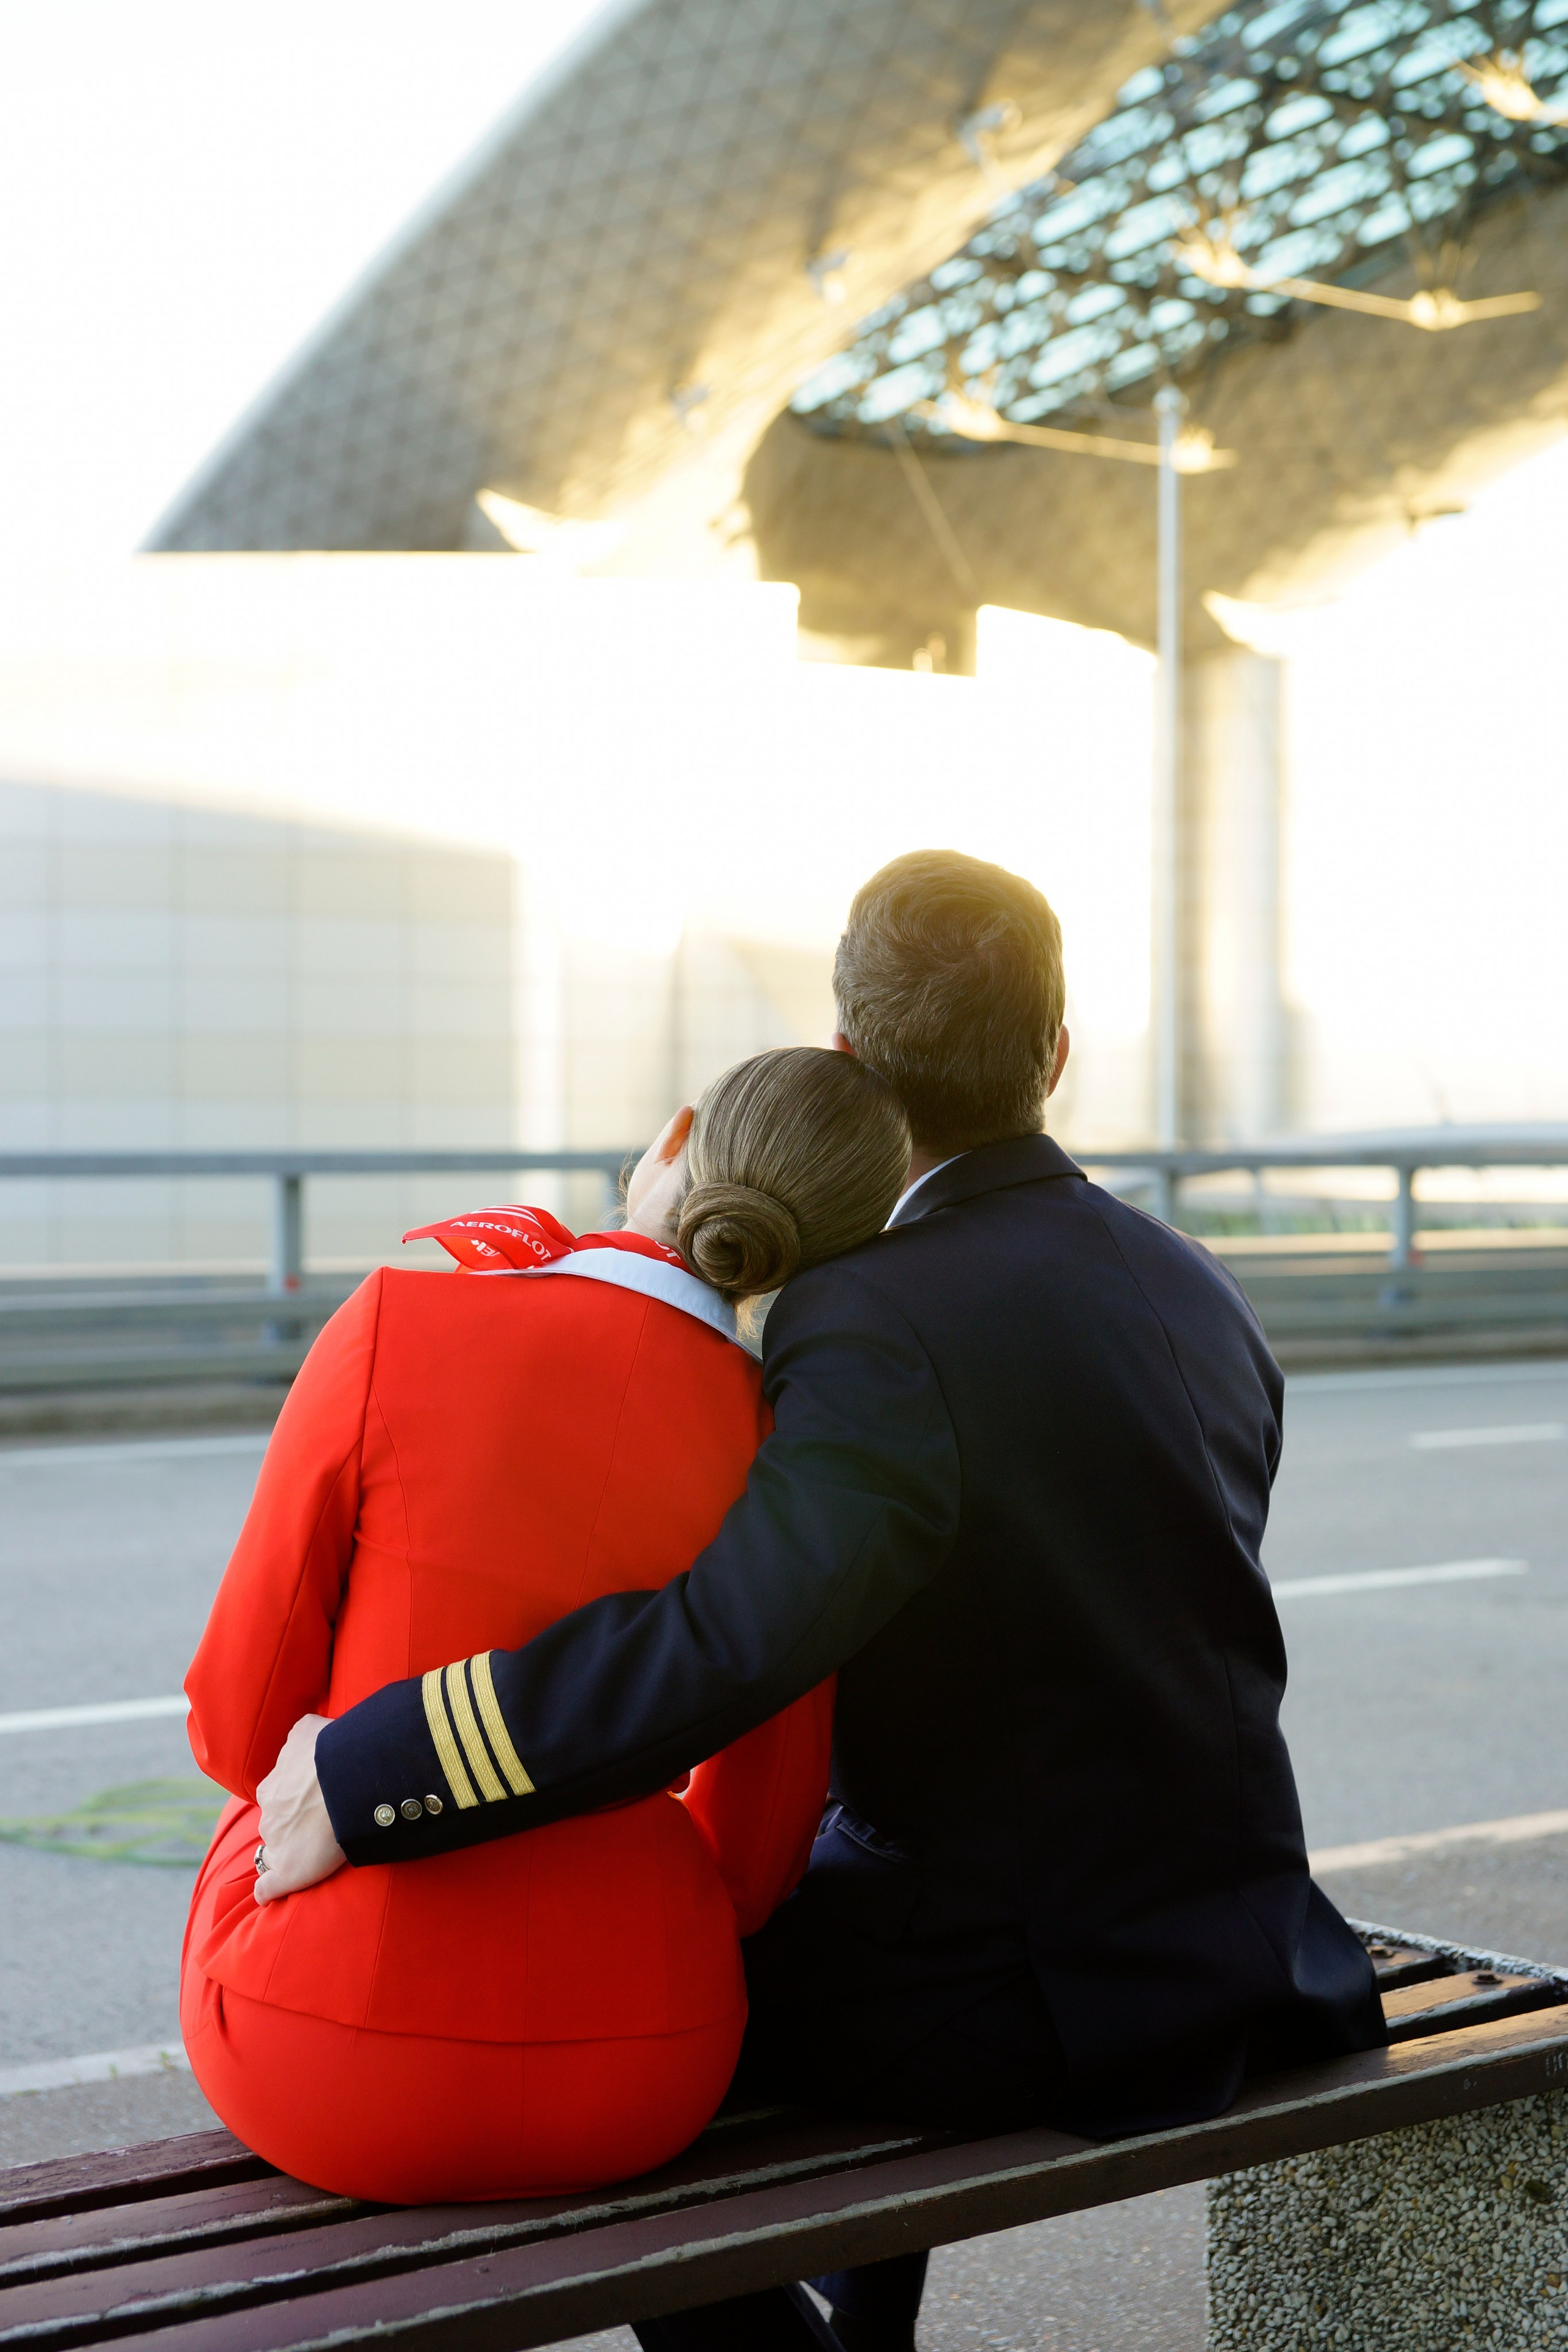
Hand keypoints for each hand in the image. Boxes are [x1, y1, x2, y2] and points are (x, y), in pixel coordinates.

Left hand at [254, 1714, 346, 1903]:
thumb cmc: (333, 1751)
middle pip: (274, 1824)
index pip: (276, 1798)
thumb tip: (303, 1733)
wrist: (346, 1779)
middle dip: (290, 1825)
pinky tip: (271, 1894)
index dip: (294, 1801)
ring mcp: (275, 1843)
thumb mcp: (309, 1729)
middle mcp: (269, 1813)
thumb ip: (300, 1733)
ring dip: (288, 1851)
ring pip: (274, 1850)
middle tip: (318, 1825)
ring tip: (315, 1853)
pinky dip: (268, 1891)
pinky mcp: (287, 1871)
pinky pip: (267, 1888)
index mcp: (272, 1786)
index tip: (311, 1802)